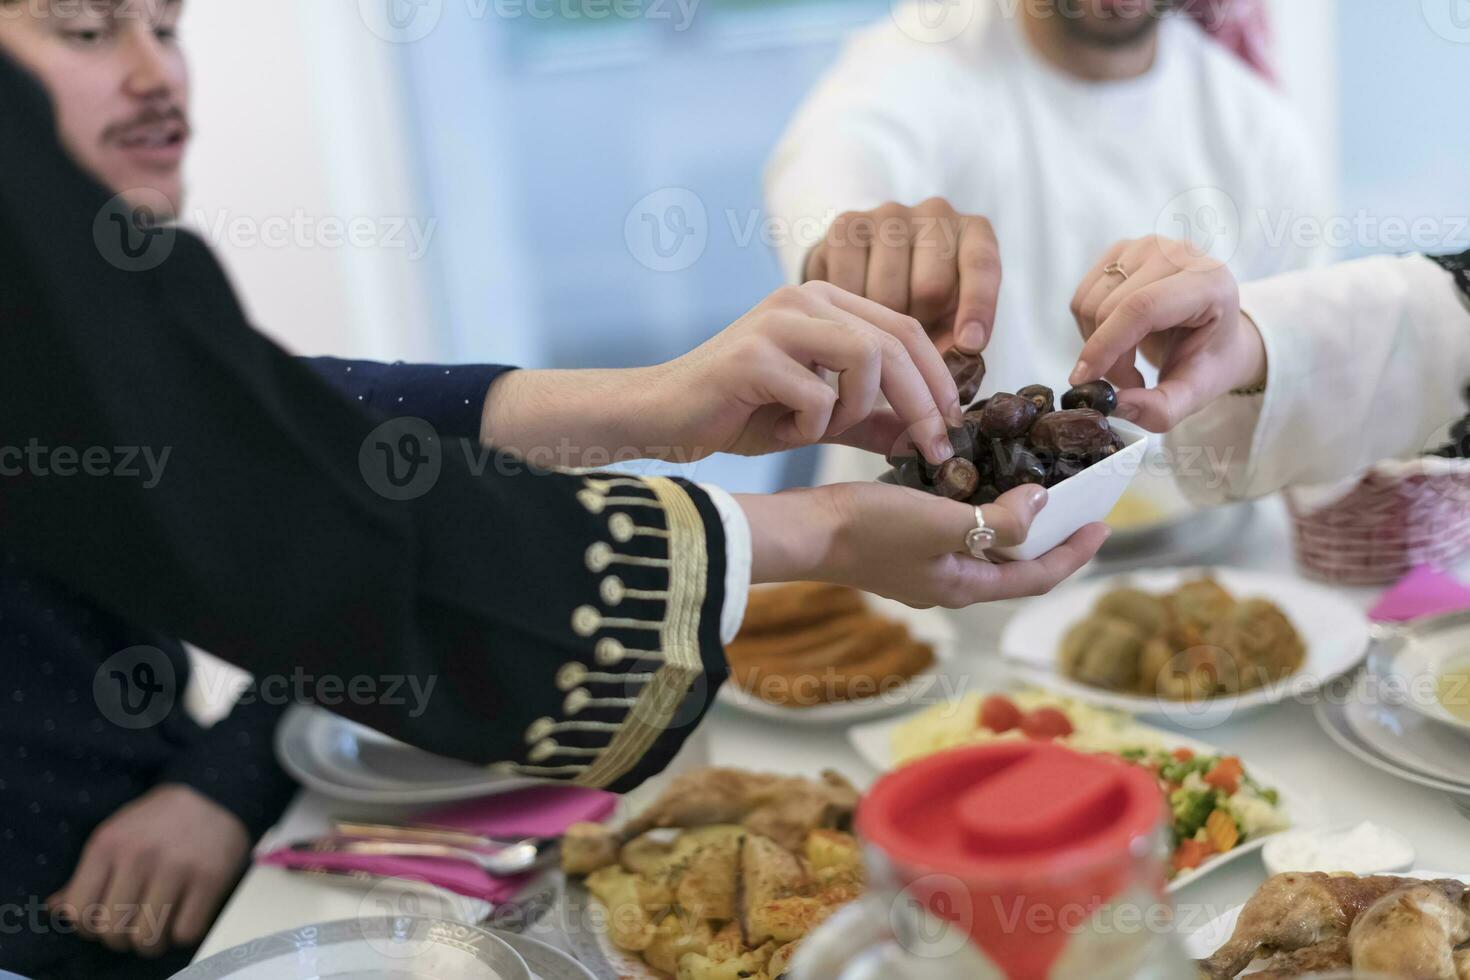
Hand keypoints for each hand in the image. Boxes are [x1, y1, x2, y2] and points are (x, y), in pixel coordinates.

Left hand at [48, 785, 249, 957]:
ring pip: (148, 938)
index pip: (78, 913)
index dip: (89, 928)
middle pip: (112, 932)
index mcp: (107, 845)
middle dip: (122, 939)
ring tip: (160, 926)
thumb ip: (86, 875)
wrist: (214, 793)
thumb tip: (54, 910)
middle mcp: (139, 856)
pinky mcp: (210, 878)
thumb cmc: (157, 821)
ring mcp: (176, 868)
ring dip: (152, 942)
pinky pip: (185, 933)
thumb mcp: (115, 836)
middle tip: (135, 925)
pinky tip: (185, 915)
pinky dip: (183, 933)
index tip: (106, 920)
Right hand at [656, 281, 962, 461]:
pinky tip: (781, 430)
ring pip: (865, 360)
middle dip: (923, 402)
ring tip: (821, 429)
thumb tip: (925, 436)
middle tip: (932, 446)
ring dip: (856, 411)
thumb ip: (869, 419)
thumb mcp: (818, 416)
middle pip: (896, 342)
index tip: (950, 425)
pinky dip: (810, 426)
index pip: (905, 329)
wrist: (663, 416)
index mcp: (824, 300)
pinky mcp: (754, 354)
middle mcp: (805, 297)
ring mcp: (778, 321)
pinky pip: (817, 396)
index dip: (937, 378)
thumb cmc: (739, 412)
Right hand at [737, 483, 1108, 607]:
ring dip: (1016, 522)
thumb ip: (997, 520)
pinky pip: (958, 531)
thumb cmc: (869, 530)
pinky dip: (980, 510)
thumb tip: (1043, 506)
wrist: (806, 531)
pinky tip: (977, 482)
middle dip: (1050, 537)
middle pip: (1016, 564)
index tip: (1104, 525)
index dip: (1074, 553)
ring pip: (987, 547)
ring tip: (1037, 490)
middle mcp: (949, 582)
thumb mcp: (941, 522)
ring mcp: (924, 567)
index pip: (1037, 576)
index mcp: (964, 586)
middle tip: (1078, 505)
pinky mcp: (903, 546)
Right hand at [804, 199, 1000, 352]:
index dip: (978, 306)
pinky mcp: (846, 225)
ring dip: (880, 323)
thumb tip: (955, 358)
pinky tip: (851, 315)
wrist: (861, 287)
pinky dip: (849, 312)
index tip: (969, 344)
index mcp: (973, 233)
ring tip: (878, 329)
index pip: (981, 264)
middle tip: (906, 343)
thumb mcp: (950, 325)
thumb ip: (958, 341)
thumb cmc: (918, 310)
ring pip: (886, 290)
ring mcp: (888, 214)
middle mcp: (935, 213)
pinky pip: (848, 284)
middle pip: (931, 285)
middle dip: (919, 326)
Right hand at [1068, 236, 1264, 431]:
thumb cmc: (1209, 358)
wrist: (1212, 329)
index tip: (1084, 380)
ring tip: (1127, 360)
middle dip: (1107, 356)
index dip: (1107, 344)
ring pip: (1089, 302)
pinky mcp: (1122, 250)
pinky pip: (1082, 296)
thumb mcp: (1197, 393)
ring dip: (1097, 343)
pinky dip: (1090, 328)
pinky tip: (1118, 338)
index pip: (1143, 306)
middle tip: (1127, 381)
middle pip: (1110, 307)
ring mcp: (1147, 246)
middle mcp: (1178, 253)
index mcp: (1208, 282)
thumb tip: (1117, 405)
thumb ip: (1162, 408)